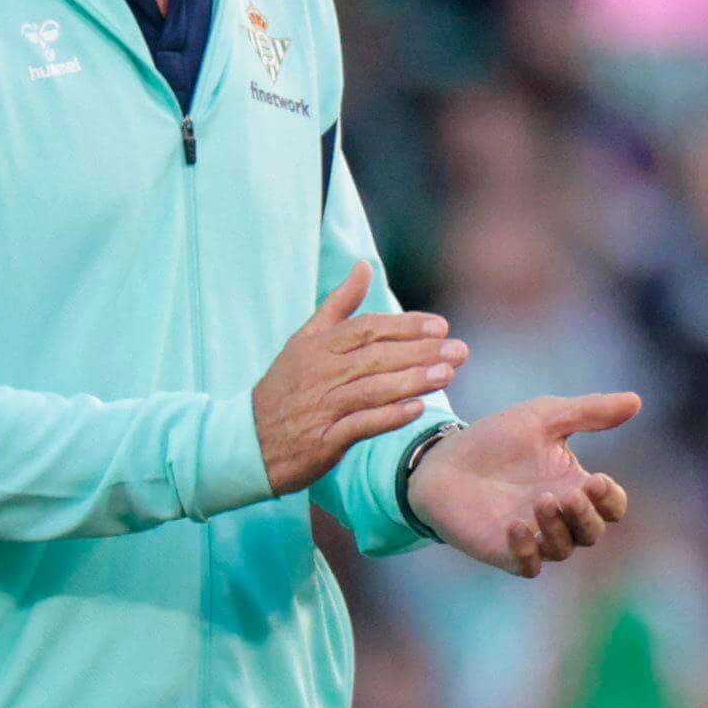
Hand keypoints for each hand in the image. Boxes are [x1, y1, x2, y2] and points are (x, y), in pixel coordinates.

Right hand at [251, 264, 462, 496]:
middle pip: (376, 357)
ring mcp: (321, 407)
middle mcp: (320, 373)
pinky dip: (388, 417)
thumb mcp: (305, 340)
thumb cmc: (285, 388)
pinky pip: (360, 425)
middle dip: (421, 352)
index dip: (405, 326)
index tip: (440, 326)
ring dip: (412, 381)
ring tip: (448, 374)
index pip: (367, 329)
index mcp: (318, 346)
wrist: (247, 441)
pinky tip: (417, 410)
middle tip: (460, 350)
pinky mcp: (323, 440)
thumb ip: (338, 304)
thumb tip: (364, 266)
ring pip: (373, 389)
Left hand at [410, 392, 640, 575]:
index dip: (611, 500)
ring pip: (563, 549)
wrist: (440, 459)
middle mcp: (558, 516)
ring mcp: (532, 536)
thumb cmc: (494, 439)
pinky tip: (516, 526)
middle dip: (586, 516)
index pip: (611, 506)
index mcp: (574, 486)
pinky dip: (527, 551)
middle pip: (592, 532)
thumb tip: (637, 401)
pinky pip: (528, 566)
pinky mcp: (504, 551)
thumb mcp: (542, 418)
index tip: (597, 480)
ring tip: (541, 501)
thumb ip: (588, 412)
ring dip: (558, 529)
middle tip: (569, 495)